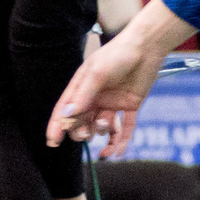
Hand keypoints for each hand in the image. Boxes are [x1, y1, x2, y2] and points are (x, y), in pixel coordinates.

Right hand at [53, 28, 155, 154]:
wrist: (147, 47)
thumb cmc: (117, 55)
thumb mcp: (97, 74)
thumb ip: (83, 95)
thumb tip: (68, 114)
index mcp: (82, 87)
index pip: (65, 109)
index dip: (58, 126)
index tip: (53, 142)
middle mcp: (95, 96)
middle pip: (83, 121)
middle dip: (81, 131)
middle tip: (85, 134)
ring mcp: (112, 102)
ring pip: (103, 127)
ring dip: (103, 132)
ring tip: (106, 126)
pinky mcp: (130, 105)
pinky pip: (125, 127)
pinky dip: (123, 141)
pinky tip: (119, 153)